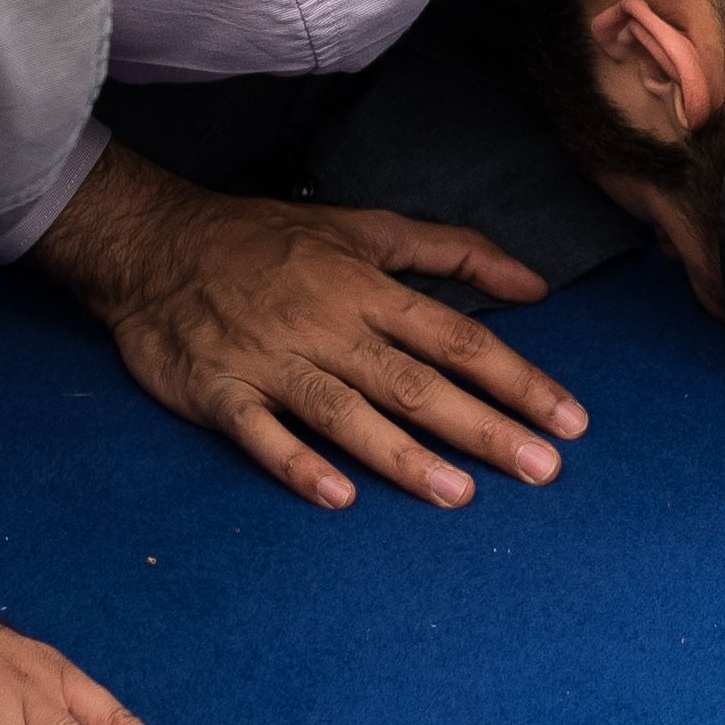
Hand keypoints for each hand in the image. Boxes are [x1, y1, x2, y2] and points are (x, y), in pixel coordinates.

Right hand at [38, 151, 587, 509]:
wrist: (153, 245)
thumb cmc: (267, 240)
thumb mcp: (365, 227)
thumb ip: (453, 253)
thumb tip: (536, 282)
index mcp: (365, 287)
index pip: (458, 338)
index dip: (518, 379)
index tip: (570, 420)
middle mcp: (326, 325)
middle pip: (416, 382)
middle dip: (484, 428)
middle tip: (543, 470)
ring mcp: (270, 361)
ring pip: (346, 413)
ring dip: (403, 456)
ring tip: (460, 495)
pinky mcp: (219, 393)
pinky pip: (261, 434)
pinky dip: (297, 463)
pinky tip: (338, 497)